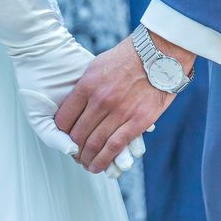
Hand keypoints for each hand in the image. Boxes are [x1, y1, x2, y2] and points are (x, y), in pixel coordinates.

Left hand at [56, 32, 195, 173]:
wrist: (159, 54)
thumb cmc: (128, 57)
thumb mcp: (98, 66)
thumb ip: (85, 87)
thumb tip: (74, 106)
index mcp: (87, 85)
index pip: (64, 118)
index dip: (60, 133)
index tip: (63, 138)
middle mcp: (100, 100)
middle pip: (77, 135)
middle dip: (72, 149)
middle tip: (74, 155)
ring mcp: (119, 112)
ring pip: (94, 145)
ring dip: (86, 159)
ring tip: (85, 164)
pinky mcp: (137, 122)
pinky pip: (115, 147)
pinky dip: (104, 160)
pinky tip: (98, 167)